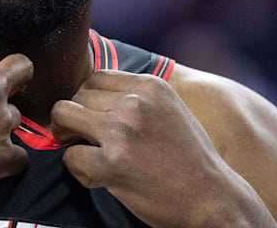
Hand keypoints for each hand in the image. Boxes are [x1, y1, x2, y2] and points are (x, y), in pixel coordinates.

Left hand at [50, 70, 275, 227]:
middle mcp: (135, 102)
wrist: (213, 198)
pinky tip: (98, 176)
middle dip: (76, 118)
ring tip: (85, 152)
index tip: (92, 117)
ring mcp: (122, 131)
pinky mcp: (113, 164)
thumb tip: (94, 93)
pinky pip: (70, 157)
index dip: (88, 98)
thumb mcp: (171, 110)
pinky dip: (77, 169)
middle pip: (77, 95)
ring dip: (68, 137)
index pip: (96, 77)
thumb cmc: (191, 158)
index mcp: (150, 85)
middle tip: (85, 139)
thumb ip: (138, 97)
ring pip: (63, 117)